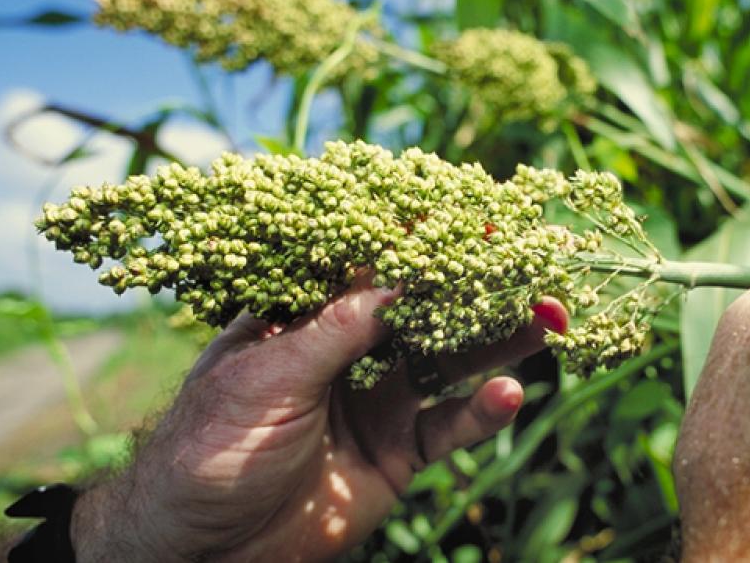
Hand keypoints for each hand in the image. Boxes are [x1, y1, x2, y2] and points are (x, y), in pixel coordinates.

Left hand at [70, 275, 567, 560]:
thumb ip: (335, 332)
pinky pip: (448, 427)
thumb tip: (397, 278)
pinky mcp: (396, 453)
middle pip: (422, 310)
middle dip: (473, 288)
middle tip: (528, 265)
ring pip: (448, 362)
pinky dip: (482, 412)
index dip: (418, 244)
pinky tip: (510, 394)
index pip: (370, 267)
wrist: (203, 549)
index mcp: (306, 318)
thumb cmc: (210, 448)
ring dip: (497, 342)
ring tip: (547, 319)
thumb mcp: (267, 378)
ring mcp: (377, 401)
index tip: (470, 220)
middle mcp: (349, 352)